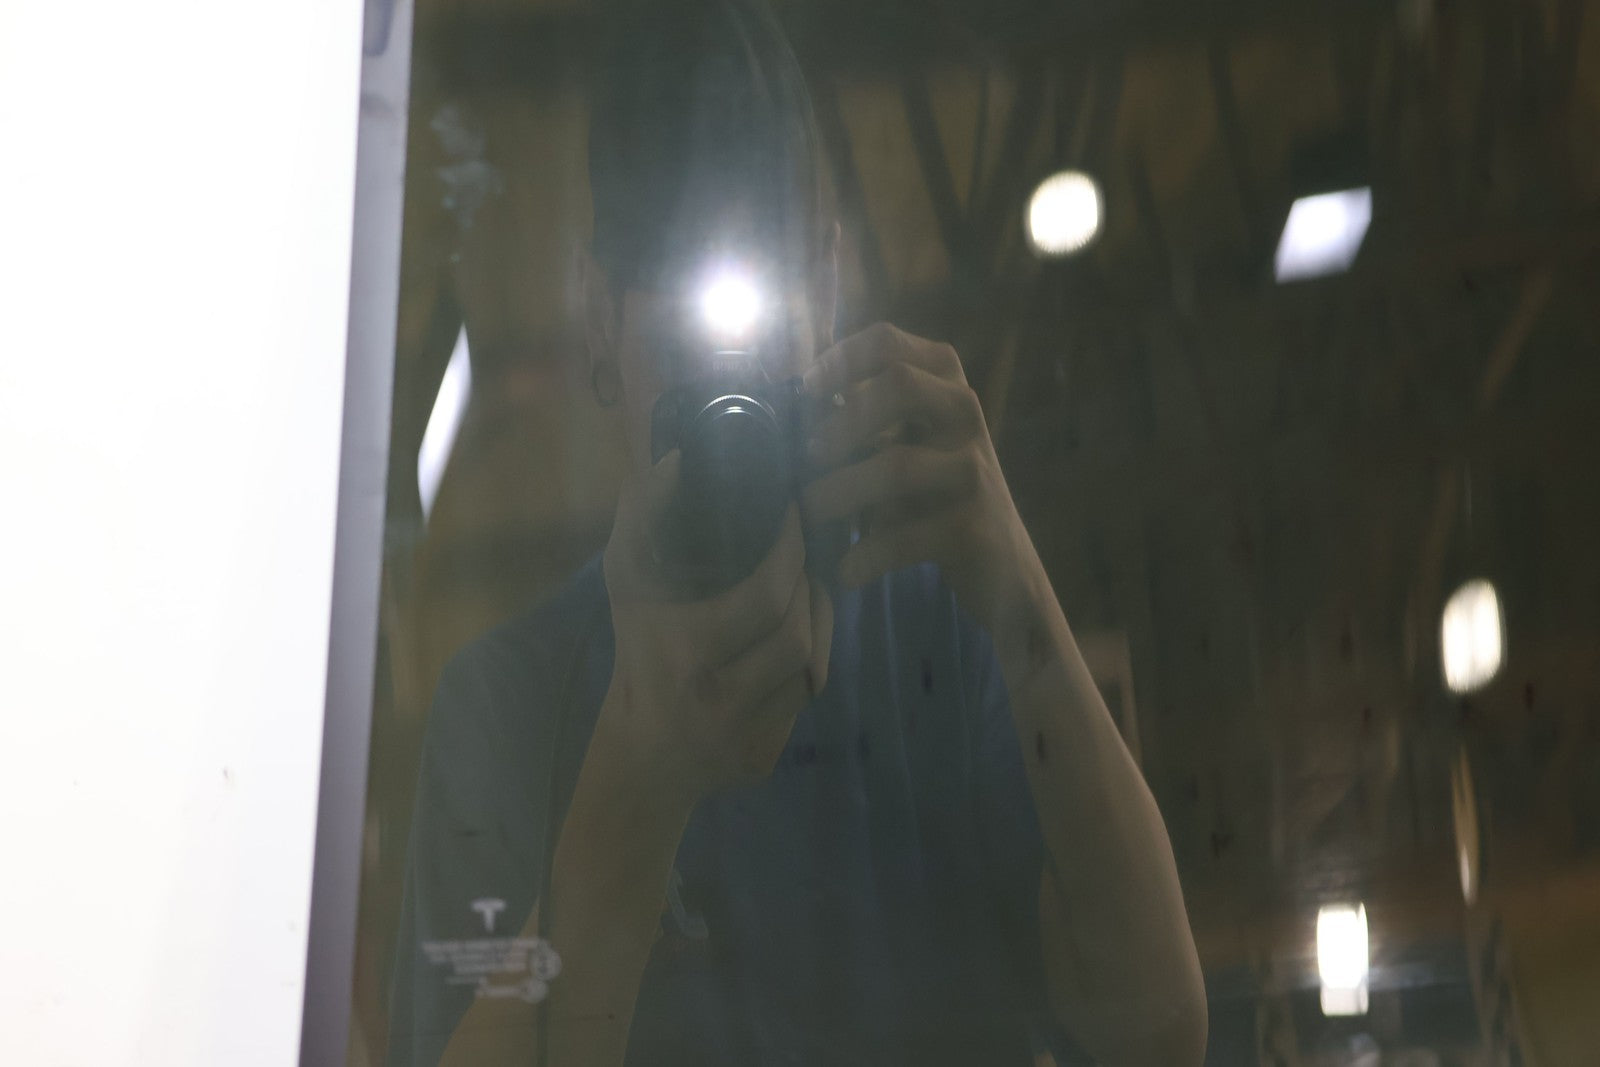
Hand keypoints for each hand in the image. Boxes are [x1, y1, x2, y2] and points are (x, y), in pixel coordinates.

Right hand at [600, 451, 833, 805]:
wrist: (639, 759)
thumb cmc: (636, 655)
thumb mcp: (628, 586)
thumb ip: (644, 520)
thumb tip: (675, 459)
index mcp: (684, 653)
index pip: (765, 596)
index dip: (790, 551)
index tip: (792, 516)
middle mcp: (716, 699)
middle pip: (795, 632)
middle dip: (805, 585)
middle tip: (802, 554)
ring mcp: (744, 735)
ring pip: (810, 666)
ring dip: (814, 622)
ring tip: (803, 590)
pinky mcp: (765, 757)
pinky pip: (804, 699)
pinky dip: (807, 662)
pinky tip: (794, 639)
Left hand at [801, 322, 1036, 629]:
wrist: (1002, 566)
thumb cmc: (932, 497)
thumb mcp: (901, 445)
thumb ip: (858, 419)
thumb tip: (786, 402)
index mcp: (943, 382)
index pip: (888, 342)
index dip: (838, 359)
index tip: (803, 389)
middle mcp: (965, 414)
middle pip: (900, 384)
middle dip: (842, 421)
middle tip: (807, 456)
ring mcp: (975, 469)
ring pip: (898, 463)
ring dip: (840, 491)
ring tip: (810, 514)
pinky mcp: (975, 527)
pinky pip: (907, 536)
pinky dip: (866, 555)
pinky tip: (846, 571)